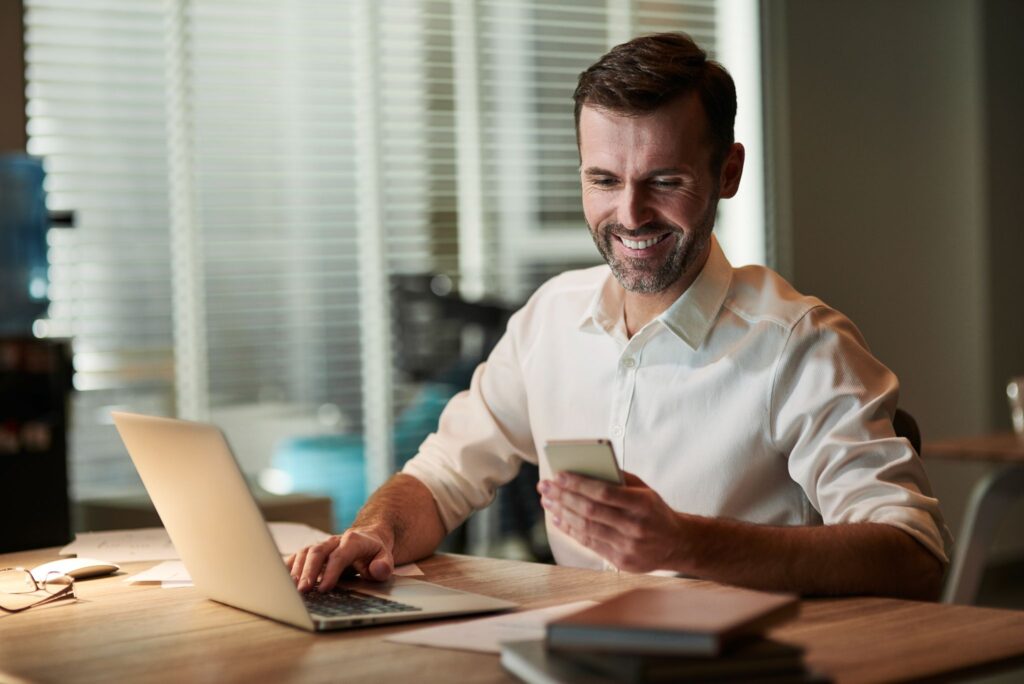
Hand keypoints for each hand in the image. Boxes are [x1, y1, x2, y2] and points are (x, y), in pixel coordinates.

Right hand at [285, 527, 394, 591]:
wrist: (368, 540)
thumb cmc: (374, 554)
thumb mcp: (386, 559)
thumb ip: (384, 565)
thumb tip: (377, 570)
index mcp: (353, 541)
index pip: (340, 555)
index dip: (331, 571)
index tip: (325, 588)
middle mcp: (334, 541)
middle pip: (317, 552)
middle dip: (309, 572)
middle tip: (303, 591)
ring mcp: (322, 545)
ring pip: (305, 553)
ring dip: (296, 571)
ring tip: (290, 589)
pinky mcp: (312, 552)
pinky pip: (297, 556)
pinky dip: (288, 567)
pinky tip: (281, 580)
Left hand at [537, 471, 685, 572]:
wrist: (676, 543)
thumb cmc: (654, 510)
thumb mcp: (644, 490)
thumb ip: (619, 479)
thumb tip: (585, 469)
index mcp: (642, 504)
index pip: (603, 492)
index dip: (578, 484)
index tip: (558, 475)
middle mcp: (635, 527)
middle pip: (590, 511)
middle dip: (563, 497)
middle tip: (544, 486)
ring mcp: (628, 547)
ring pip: (586, 528)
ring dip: (562, 513)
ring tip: (547, 501)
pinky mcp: (621, 562)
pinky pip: (589, 544)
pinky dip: (570, 530)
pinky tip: (558, 519)